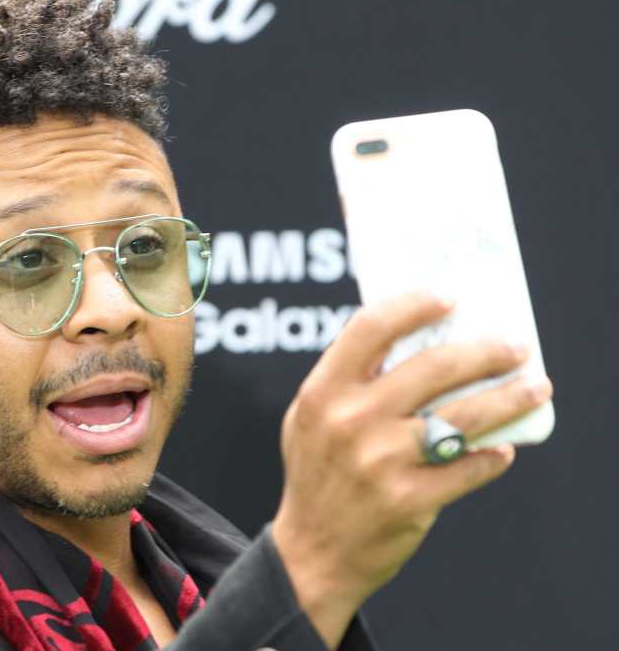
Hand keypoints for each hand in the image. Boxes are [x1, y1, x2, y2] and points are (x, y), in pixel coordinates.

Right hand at [270, 293, 552, 648]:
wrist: (312, 551)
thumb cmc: (319, 472)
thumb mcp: (311, 418)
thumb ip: (348, 380)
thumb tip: (416, 337)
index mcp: (322, 393)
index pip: (369, 329)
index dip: (412, 305)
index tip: (450, 298)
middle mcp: (349, 422)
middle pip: (432, 367)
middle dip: (485, 351)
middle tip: (516, 346)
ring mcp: (379, 462)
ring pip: (462, 417)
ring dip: (510, 398)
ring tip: (537, 386)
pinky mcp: (408, 500)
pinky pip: (467, 467)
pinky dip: (492, 456)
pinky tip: (505, 448)